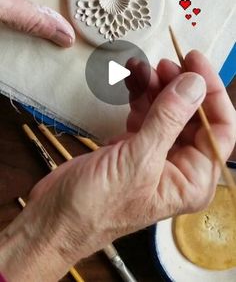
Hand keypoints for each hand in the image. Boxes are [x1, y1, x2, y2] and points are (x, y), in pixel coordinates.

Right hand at [0, 51, 234, 280]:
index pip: (219, 129)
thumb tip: (195, 83)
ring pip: (167, 111)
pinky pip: (145, 114)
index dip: (212, 92)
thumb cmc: (98, 204)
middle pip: (192, 115)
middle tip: (163, 62)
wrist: (55, 219)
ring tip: (140, 66)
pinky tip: (132, 80)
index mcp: (194, 179)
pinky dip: (140, 96)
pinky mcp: (133, 147)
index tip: (194, 62)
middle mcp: (180, 167)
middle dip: (179, 86)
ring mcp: (155, 155)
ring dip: (156, 86)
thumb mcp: (138, 159)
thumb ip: (169, 119)